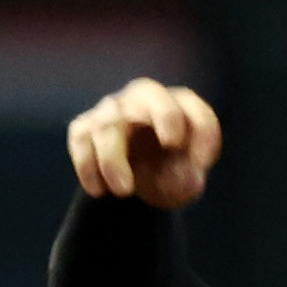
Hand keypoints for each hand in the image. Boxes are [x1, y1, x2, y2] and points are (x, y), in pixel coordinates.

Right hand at [68, 78, 221, 207]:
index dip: (204, 135)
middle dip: (165, 116)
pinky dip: (88, 167)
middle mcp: (144, 99)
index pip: (196, 112)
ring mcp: (112, 110)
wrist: (133, 181)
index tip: (201, 165)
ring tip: (124, 192)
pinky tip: (99, 191)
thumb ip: (186, 179)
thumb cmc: (166, 172)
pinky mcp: (86, 127)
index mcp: (179, 106)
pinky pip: (82, 139)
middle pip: (150, 93)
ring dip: (113, 160)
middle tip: (172, 143)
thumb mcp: (182, 183)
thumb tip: (182, 176)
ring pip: (109, 124)